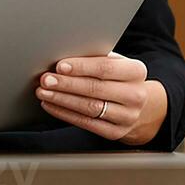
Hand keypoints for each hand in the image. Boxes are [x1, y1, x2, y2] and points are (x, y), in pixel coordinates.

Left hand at [35, 50, 167, 144]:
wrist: (141, 106)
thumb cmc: (118, 77)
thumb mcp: (115, 62)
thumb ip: (95, 57)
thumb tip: (63, 53)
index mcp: (136, 71)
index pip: (105, 68)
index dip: (81, 67)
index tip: (60, 66)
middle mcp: (135, 95)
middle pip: (96, 88)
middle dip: (67, 84)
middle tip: (46, 79)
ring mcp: (128, 117)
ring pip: (90, 107)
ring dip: (62, 99)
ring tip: (43, 92)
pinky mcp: (116, 132)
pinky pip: (87, 124)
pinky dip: (66, 114)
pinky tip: (51, 105)